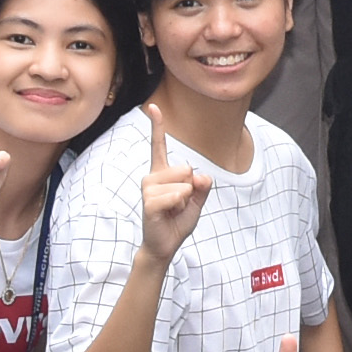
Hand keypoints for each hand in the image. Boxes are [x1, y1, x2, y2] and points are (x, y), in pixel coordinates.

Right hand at [136, 107, 215, 263]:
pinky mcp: (149, 203)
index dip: (157, 126)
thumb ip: (203, 186)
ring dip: (185, 200)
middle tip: (179, 204)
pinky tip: (171, 213)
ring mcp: (148, 190)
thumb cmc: (178, 221)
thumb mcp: (198, 201)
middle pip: (185, 168)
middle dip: (191, 189)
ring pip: (182, 184)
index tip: (152, 107)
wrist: (166, 245)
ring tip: (174, 210)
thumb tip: (199, 176)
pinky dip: (180, 205)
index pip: (159, 145)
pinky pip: (175, 196)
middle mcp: (152, 177)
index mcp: (163, 173)